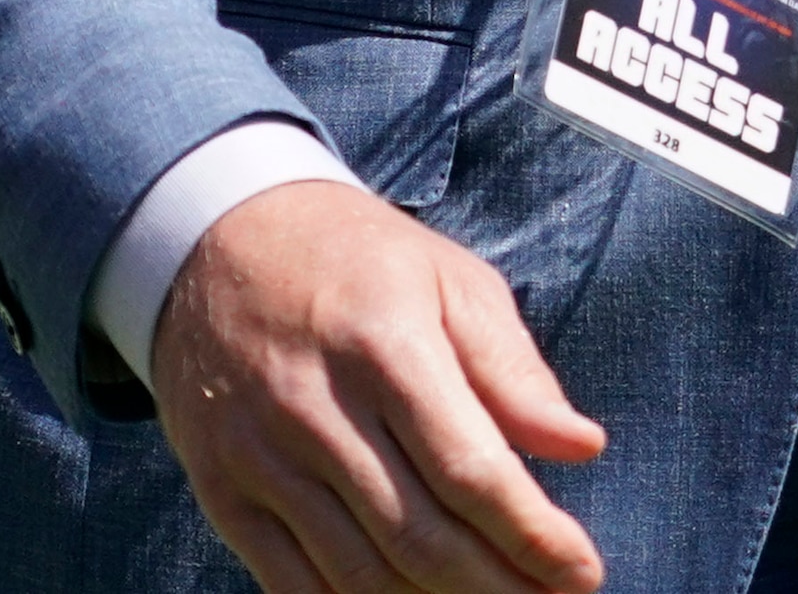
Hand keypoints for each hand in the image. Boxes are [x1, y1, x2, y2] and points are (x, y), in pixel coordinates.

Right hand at [155, 180, 606, 593]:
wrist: (214, 238)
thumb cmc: (354, 259)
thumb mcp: (447, 279)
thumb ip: (512, 370)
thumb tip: (582, 448)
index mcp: (385, 344)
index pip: (470, 470)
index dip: (533, 536)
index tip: (583, 572)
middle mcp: (316, 408)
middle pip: (420, 537)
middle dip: (499, 586)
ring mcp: (260, 457)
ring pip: (360, 575)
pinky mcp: (222, 492)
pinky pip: (292, 586)